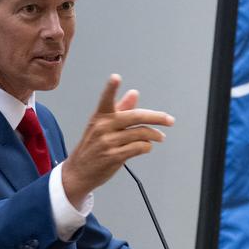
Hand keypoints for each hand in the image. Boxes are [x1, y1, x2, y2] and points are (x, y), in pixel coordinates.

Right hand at [61, 74, 174, 202]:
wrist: (79, 172)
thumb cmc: (93, 146)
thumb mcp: (102, 125)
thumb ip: (120, 109)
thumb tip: (134, 93)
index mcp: (100, 116)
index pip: (106, 99)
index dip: (111, 88)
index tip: (115, 77)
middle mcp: (103, 127)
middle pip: (135, 117)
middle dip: (157, 118)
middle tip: (170, 120)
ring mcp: (108, 142)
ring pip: (140, 133)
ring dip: (154, 135)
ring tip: (160, 136)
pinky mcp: (114, 156)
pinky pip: (138, 148)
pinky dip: (147, 146)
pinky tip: (147, 146)